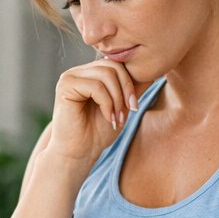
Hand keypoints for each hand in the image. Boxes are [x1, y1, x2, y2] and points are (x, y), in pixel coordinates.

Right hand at [43, 55, 139, 171]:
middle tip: (130, 111)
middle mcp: (78, 72)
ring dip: (117, 99)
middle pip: (112, 66)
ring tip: (117, 118)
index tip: (135, 107)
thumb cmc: (97, 133)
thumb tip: (153, 71)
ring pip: (106, 75)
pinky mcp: (65, 86)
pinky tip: (107, 118)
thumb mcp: (122, 106)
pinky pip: (95, 86)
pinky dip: (107, 103)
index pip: (116, 64)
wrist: (79, 154)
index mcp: (90, 74)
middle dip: (126, 89)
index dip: (130, 82)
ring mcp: (70, 77)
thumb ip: (132, 88)